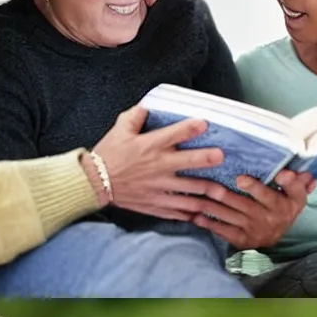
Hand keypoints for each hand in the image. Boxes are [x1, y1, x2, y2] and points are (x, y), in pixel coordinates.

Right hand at [90, 106, 227, 220]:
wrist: (94, 183)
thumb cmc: (108, 154)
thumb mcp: (120, 128)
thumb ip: (137, 115)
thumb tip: (150, 103)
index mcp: (151, 145)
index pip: (176, 133)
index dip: (192, 127)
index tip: (206, 123)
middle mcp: (159, 166)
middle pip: (190, 162)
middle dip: (208, 159)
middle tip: (222, 157)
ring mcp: (159, 188)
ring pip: (190, 191)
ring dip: (208, 192)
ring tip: (222, 193)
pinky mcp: (155, 204)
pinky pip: (177, 210)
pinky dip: (191, 213)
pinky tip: (202, 213)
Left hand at [189, 170, 314, 248]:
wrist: (275, 237)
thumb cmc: (283, 207)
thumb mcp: (296, 196)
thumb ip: (298, 183)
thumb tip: (306, 174)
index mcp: (283, 204)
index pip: (272, 195)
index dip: (260, 187)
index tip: (247, 178)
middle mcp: (268, 218)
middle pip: (245, 205)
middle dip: (227, 195)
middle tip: (212, 186)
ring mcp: (252, 229)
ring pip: (230, 216)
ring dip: (212, 206)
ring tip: (198, 196)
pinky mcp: (240, 239)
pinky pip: (222, 230)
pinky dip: (208, 223)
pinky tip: (195, 215)